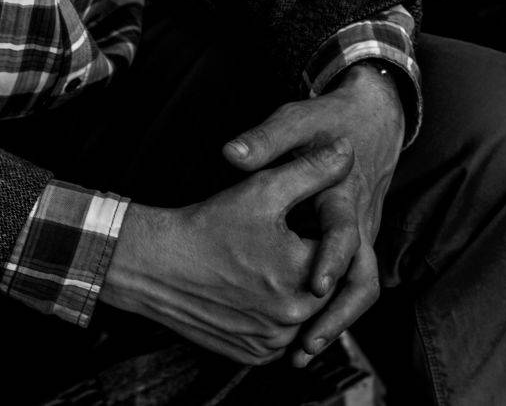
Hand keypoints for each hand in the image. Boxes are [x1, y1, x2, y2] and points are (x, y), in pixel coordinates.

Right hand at [101, 141, 354, 364]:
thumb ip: (311, 170)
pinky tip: (259, 288)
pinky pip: (283, 336)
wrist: (157, 265)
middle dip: (314, 262)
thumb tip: (348, 150)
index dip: (323, 230)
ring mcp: (274, 342)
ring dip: (299, 292)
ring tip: (271, 263)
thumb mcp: (262, 188)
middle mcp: (293, 317)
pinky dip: (277, 315)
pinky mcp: (256, 355)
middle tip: (285, 241)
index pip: (338, 251)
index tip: (301, 219)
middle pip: (325, 286)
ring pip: (307, 314)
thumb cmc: (209, 224)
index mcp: (303, 274)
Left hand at [222, 64, 404, 366]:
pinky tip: (303, 334)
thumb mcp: (295, 121)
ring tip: (301, 352)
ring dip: (334, 322)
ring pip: (358, 290)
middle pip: (361, 281)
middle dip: (336, 317)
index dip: (329, 259)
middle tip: (304, 344)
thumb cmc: (328, 119)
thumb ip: (265, 140)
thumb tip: (232, 153)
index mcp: (345, 195)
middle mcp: (361, 223)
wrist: (373, 119)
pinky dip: (332, 311)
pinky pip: (351, 286)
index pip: (342, 234)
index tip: (313, 285)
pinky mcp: (357, 246)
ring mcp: (363, 238)